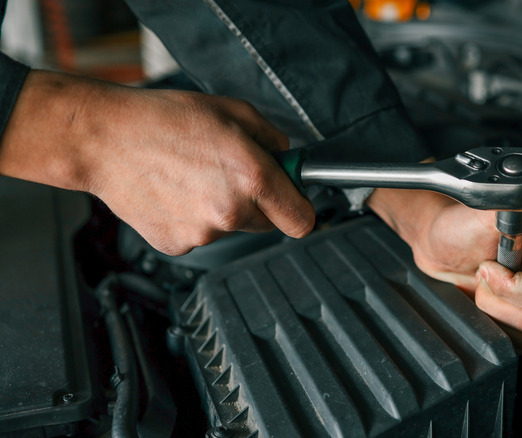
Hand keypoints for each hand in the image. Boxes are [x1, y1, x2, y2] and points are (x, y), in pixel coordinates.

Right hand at [0, 70, 314, 254]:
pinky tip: (175, 192)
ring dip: (223, 209)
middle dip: (258, 202)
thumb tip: (287, 158)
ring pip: (232, 228)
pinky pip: (201, 235)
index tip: (292, 199)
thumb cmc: (164, 119)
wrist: (103, 139)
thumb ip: (272, 139)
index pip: (302, 220)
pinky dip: (193, 218)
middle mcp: (231, 211)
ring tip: (193, 176)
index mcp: (253, 177)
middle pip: (268, 224)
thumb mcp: (234, 111)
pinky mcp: (177, 245)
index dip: (300, 208)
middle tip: (229, 173)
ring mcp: (203, 233)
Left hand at [368, 189, 521, 353]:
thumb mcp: (499, 212)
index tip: (492, 260)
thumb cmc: (462, 225)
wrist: (436, 243)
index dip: (511, 280)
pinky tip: (485, 302)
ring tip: (483, 283)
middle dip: (498, 292)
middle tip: (484, 270)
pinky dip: (496, 325)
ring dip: (493, 306)